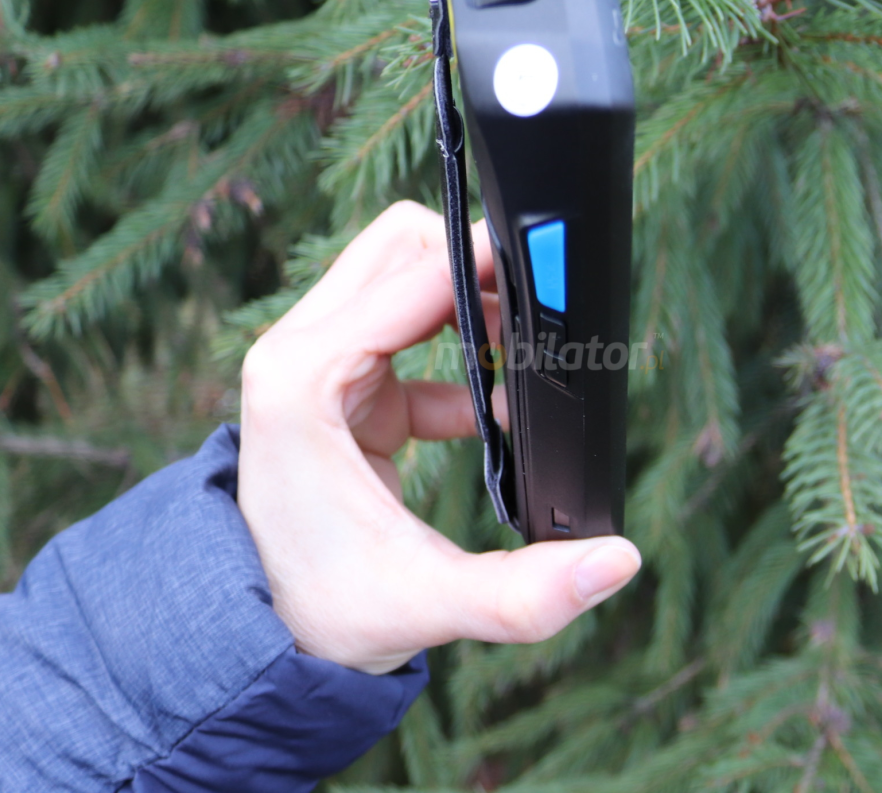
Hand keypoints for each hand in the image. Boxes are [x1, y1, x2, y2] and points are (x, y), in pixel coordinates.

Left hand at [237, 201, 640, 673]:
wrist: (263, 634)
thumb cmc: (323, 612)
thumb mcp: (428, 604)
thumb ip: (527, 592)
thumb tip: (619, 561)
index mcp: (302, 380)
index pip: (409, 276)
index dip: (486, 261)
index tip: (550, 264)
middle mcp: (300, 353)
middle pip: (401, 247)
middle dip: (476, 265)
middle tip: (537, 310)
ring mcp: (319, 360)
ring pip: (405, 274)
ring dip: (472, 300)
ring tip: (525, 357)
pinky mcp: (344, 382)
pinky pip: (413, 328)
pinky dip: (464, 349)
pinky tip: (496, 412)